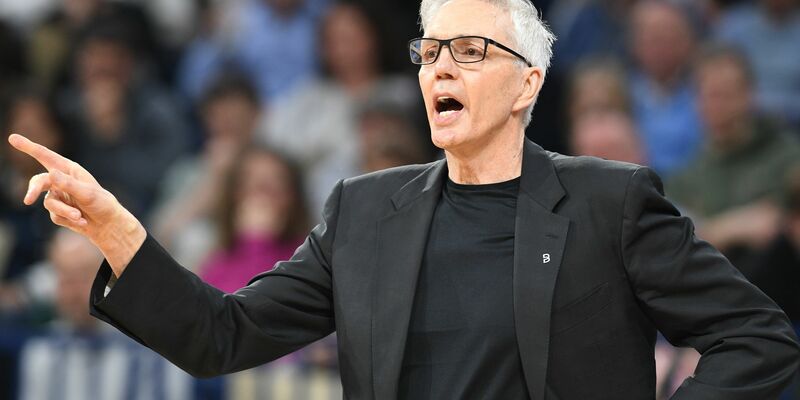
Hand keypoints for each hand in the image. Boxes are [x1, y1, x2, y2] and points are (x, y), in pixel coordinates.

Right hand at [7, 134, 145, 275]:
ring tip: (79, 216)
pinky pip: (55, 216)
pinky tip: (82, 221)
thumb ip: (68, 184)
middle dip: (33, 191)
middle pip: (38, 182)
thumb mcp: (87, 193)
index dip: (28, 147)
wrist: (108, 224)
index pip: (45, 157)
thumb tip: (50, 174)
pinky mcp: (58, 212)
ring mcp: (58, 196)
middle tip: (27, 200)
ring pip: (49, 203)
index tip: (12, 138)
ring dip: (64, 211)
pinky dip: (68, 219)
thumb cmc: (102, 203)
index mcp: (69, 170)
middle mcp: (61, 181)